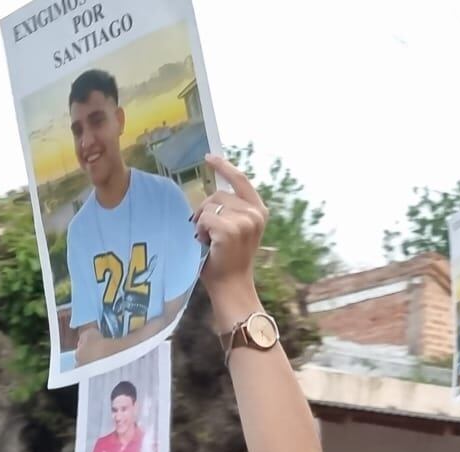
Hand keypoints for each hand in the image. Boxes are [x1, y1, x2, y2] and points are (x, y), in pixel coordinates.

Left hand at [195, 155, 267, 312]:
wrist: (232, 285)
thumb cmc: (228, 259)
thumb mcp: (236, 228)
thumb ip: (231, 209)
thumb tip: (213, 191)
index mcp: (259, 211)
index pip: (240, 180)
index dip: (224, 167)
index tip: (209, 157)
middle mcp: (255, 214)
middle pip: (219, 194)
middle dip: (206, 210)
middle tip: (206, 231)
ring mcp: (244, 221)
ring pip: (209, 206)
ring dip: (203, 222)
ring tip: (209, 240)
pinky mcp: (230, 229)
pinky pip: (204, 218)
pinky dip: (200, 230)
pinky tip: (206, 244)